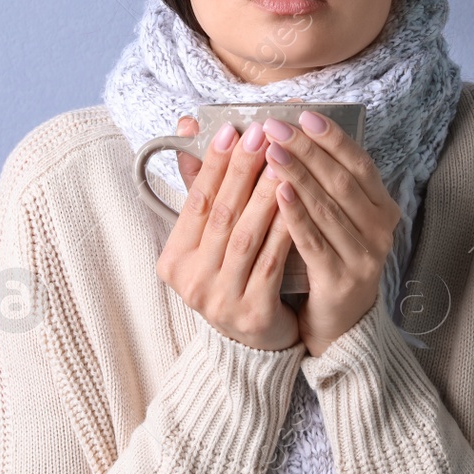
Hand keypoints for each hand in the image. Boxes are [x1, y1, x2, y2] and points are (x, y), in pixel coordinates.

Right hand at [155, 116, 300, 351]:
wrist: (256, 344)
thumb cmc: (235, 277)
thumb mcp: (213, 240)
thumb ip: (205, 190)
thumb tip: (189, 129)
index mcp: (174, 260)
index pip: (195, 201)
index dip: (212, 164)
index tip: (230, 129)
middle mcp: (191, 280)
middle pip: (221, 214)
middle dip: (242, 170)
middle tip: (261, 133)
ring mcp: (220, 299)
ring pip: (247, 235)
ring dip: (266, 193)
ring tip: (283, 160)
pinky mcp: (252, 313)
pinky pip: (272, 261)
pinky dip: (285, 227)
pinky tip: (299, 202)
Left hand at [259, 112, 401, 356]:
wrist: (340, 325)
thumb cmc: (330, 259)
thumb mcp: (332, 218)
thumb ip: (317, 181)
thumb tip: (284, 133)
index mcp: (382, 207)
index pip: (358, 163)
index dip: (332, 137)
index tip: (303, 114)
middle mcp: (381, 229)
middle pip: (341, 180)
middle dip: (307, 149)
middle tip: (275, 126)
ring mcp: (365, 256)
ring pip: (328, 207)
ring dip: (298, 174)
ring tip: (270, 151)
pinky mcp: (342, 280)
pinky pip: (315, 240)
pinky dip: (296, 213)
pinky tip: (277, 192)